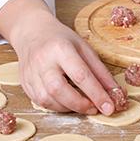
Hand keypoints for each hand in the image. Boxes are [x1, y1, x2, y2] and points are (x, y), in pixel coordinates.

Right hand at [0, 0, 116, 114]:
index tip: (109, 107)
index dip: (97, 94)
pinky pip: (40, 102)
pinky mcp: (24, 83)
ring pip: (47, 100)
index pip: (81, 75)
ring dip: (69, 107)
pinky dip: (57, 106)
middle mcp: (42, 61)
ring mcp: (30, 73)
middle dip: (81, 104)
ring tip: (83, 104)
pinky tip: (68, 102)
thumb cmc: (61, 40)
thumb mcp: (84, 49)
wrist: (32, 32)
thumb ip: (100, 71)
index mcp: (61, 48)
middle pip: (59, 89)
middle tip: (95, 108)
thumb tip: (115, 93)